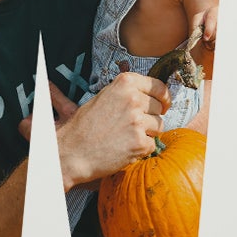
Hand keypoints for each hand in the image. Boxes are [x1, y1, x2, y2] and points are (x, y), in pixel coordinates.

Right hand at [53, 71, 168, 185]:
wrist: (72, 152)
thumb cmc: (84, 126)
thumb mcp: (103, 98)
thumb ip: (126, 93)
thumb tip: (149, 95)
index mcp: (125, 84)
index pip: (158, 86)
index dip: (163, 96)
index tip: (164, 104)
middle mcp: (133, 99)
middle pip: (159, 107)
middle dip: (151, 117)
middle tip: (133, 126)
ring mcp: (137, 121)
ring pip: (159, 126)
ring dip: (147, 133)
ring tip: (127, 137)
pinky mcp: (139, 143)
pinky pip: (152, 144)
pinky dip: (142, 149)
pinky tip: (126, 148)